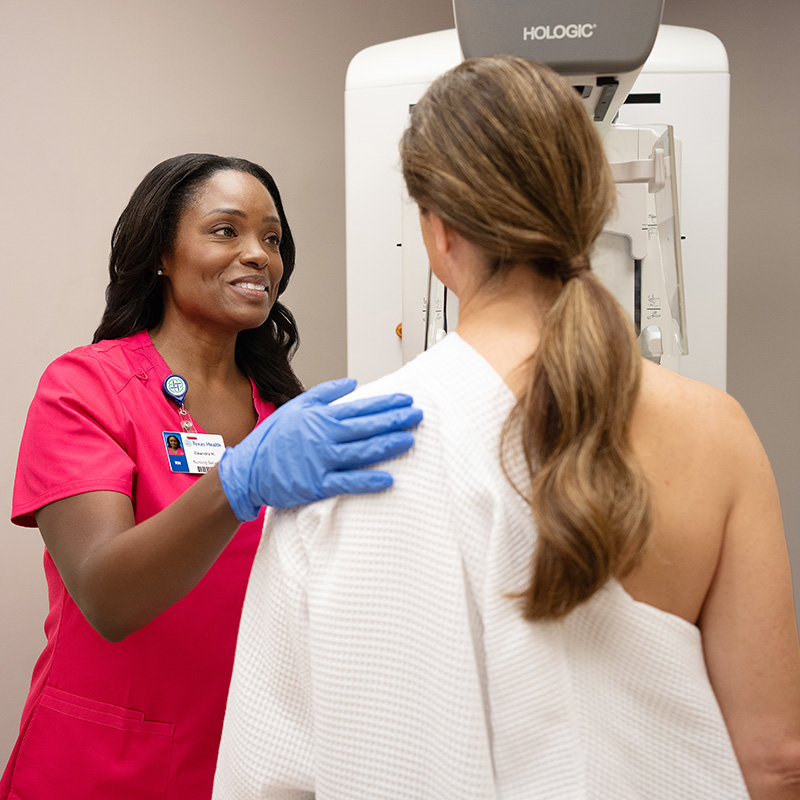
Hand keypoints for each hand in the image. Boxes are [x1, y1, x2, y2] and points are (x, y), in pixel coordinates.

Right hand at [218, 378, 422, 520]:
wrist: (247, 470)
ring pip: (362, 452)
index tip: (406, 400)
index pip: (361, 408)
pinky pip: (347, 483)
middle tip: (417, 416)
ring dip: (387, 445)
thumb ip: (326, 394)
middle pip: (366, 428)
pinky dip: (368, 481)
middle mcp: (324, 438)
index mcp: (321, 418)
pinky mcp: (317, 485)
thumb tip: (352, 383)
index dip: (386, 404)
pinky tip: (388, 479)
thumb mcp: (296, 407)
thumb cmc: (272, 439)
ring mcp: (321, 462)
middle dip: (394, 420)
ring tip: (409, 440)